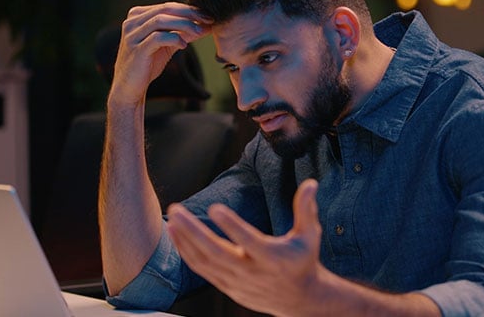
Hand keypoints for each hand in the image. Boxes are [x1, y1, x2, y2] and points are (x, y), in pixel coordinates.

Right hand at [110, 2, 210, 106]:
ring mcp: (132, 35)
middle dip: (189, 13)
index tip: (208, 16)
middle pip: (165, 9)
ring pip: (161, 20)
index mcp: (137, 16)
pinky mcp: (136, 49)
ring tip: (199, 32)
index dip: (189, 9)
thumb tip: (207, 25)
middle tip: (207, 20)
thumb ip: (183, 33)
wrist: (130, 88)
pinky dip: (173, 38)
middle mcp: (132, 22)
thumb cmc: (147, 64)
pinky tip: (184, 45)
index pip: (168, 6)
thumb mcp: (167, 45)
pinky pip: (157, 38)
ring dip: (184, 24)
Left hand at [166, 179, 322, 315]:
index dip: (232, 226)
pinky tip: (177, 234)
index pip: (249, 241)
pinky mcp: (227, 286)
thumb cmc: (303, 260)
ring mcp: (237, 282)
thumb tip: (311, 183)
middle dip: (194, 232)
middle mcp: (252, 271)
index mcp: (273, 258)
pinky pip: (202, 269)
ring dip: (185, 240)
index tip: (216, 208)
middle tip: (177, 210)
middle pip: (217, 252)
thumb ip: (306, 209)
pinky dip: (187, 252)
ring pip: (204, 262)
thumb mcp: (310, 235)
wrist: (300, 299)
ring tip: (173, 218)